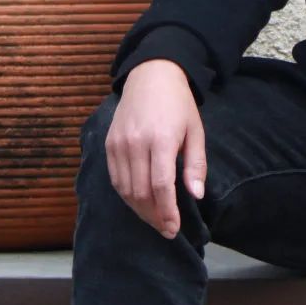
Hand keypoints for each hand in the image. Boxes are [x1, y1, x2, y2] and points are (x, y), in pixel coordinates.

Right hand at [105, 59, 206, 238]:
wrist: (151, 75)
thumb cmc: (179, 104)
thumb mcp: (196, 130)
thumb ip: (195, 164)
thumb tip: (196, 195)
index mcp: (161, 139)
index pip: (161, 187)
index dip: (167, 212)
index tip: (173, 229)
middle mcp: (136, 143)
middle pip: (141, 193)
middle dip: (154, 216)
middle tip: (166, 229)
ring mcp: (119, 144)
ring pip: (125, 190)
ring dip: (140, 209)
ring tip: (155, 218)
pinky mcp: (109, 144)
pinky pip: (115, 178)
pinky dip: (126, 195)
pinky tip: (139, 200)